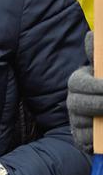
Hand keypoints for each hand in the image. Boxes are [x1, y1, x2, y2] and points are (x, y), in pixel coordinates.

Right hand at [68, 31, 98, 153]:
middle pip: (76, 103)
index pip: (77, 82)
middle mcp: (74, 100)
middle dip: (99, 104)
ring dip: (100, 120)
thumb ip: (99, 55)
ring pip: (81, 122)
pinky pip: (85, 139)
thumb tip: (92, 35)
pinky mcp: (82, 138)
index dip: (95, 86)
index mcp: (80, 82)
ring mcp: (77, 120)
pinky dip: (97, 138)